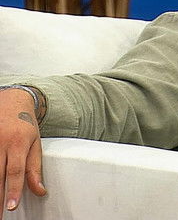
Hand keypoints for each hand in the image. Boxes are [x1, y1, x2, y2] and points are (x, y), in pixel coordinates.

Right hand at [0, 89, 45, 218]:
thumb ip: (35, 168)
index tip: (12, 206)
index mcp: (18, 143)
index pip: (16, 171)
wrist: (11, 102)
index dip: (14, 190)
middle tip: (0, 214)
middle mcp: (0, 142)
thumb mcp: (35, 144)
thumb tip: (40, 191)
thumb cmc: (25, 125)